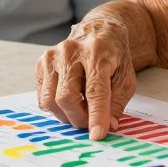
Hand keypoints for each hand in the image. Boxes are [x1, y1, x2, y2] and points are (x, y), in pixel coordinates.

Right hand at [35, 15, 137, 138]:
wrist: (98, 31)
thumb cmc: (113, 57)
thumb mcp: (126, 78)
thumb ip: (118, 103)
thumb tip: (109, 126)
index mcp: (98, 52)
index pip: (95, 90)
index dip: (97, 115)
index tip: (97, 135)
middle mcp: (72, 51)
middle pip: (67, 97)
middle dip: (79, 119)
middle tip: (90, 124)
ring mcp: (53, 56)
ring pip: (51, 100)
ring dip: (66, 115)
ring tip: (81, 111)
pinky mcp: (41, 63)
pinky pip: (42, 97)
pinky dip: (56, 107)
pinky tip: (70, 100)